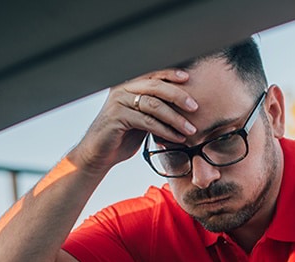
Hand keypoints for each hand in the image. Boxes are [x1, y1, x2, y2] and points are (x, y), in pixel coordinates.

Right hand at [74, 68, 200, 173]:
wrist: (98, 154)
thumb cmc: (122, 136)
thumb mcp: (141, 118)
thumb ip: (155, 107)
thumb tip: (182, 101)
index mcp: (127, 85)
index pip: (152, 74)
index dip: (170, 74)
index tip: (188, 78)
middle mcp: (121, 89)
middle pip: (155, 86)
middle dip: (178, 96)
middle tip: (195, 107)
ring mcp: (118, 102)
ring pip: (153, 105)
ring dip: (175, 118)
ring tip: (190, 129)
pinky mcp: (117, 118)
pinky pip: (147, 122)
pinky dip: (165, 130)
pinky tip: (177, 138)